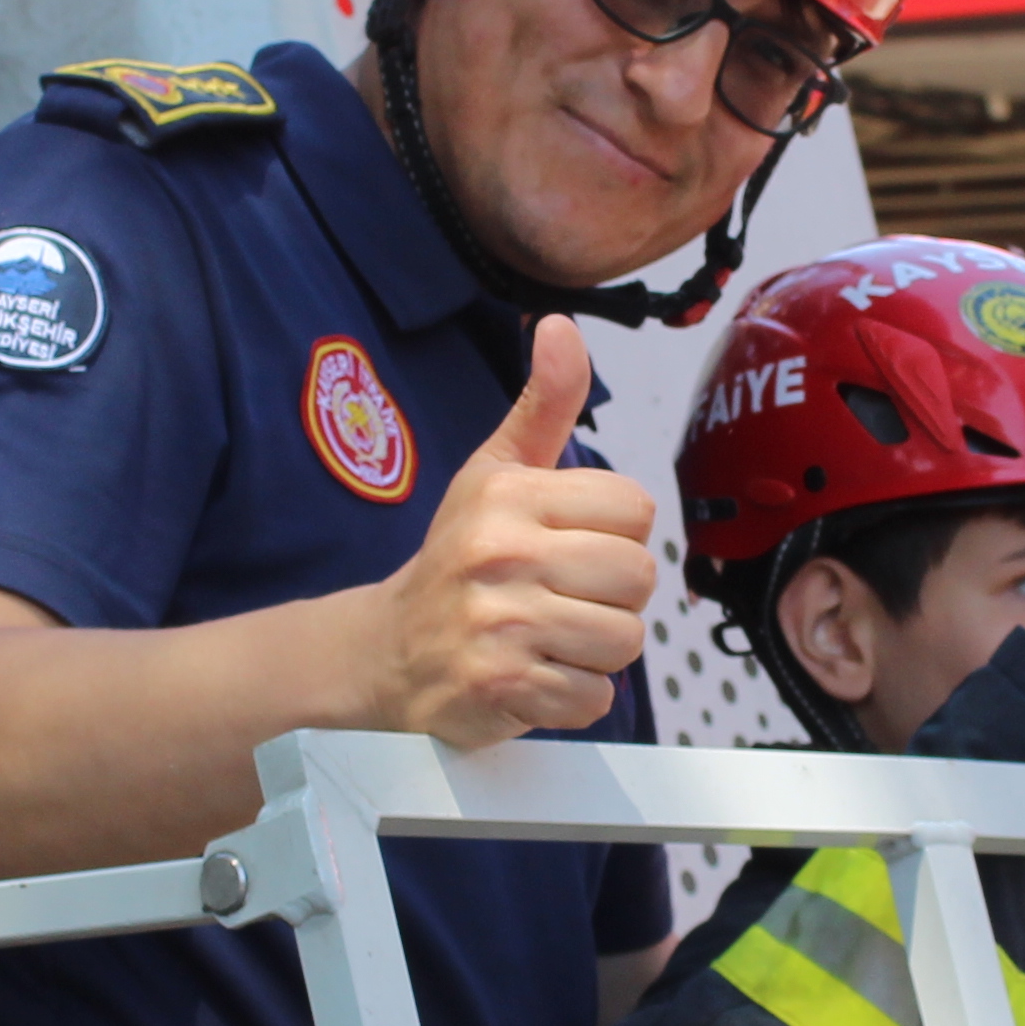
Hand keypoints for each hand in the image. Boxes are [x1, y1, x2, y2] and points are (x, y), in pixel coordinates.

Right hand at [376, 317, 660, 746]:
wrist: (387, 653)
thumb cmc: (458, 559)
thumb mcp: (493, 473)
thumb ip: (542, 404)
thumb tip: (562, 328)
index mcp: (508, 495)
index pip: (634, 509)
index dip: (614, 535)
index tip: (570, 547)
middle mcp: (501, 554)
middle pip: (638, 576)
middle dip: (612, 597)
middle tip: (563, 600)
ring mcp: (500, 623)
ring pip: (624, 639)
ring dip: (597, 650)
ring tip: (550, 638)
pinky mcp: (503, 686)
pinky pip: (595, 697)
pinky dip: (575, 698)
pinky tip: (536, 676)